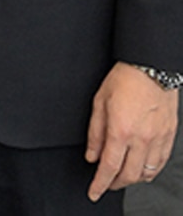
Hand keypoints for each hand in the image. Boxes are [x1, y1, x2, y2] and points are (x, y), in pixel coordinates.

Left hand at [86, 61, 179, 199]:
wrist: (151, 68)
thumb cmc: (124, 80)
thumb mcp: (99, 103)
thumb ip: (95, 133)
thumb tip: (92, 155)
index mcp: (121, 130)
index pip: (109, 167)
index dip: (100, 184)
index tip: (94, 192)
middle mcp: (142, 138)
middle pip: (129, 175)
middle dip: (115, 184)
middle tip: (106, 185)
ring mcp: (158, 139)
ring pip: (147, 172)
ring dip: (133, 180)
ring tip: (121, 178)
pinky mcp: (169, 136)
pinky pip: (160, 162)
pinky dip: (150, 171)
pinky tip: (142, 170)